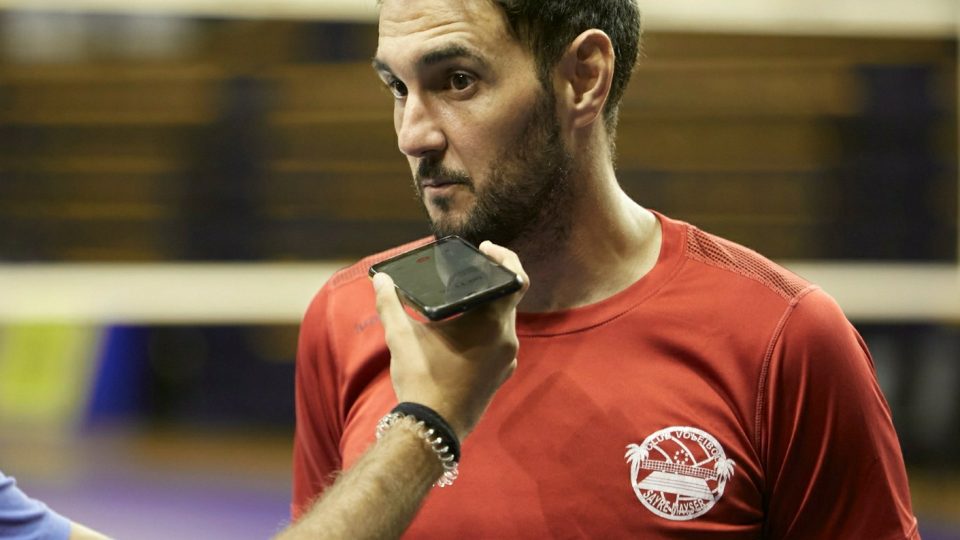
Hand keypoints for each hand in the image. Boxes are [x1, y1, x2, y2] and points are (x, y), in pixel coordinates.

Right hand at [372, 241, 528, 438]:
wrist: (431, 429)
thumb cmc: (420, 380)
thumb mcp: (401, 337)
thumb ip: (390, 303)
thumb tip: (381, 280)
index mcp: (491, 324)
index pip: (515, 279)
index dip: (505, 258)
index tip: (486, 249)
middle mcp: (507, 339)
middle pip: (508, 298)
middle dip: (488, 281)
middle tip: (469, 267)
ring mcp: (507, 360)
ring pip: (504, 321)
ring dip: (487, 306)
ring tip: (462, 296)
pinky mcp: (501, 375)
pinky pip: (500, 342)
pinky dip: (487, 329)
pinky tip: (463, 329)